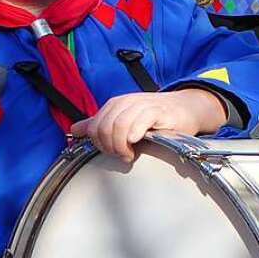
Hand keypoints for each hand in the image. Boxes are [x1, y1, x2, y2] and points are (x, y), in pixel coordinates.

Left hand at [71, 89, 226, 161]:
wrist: (184, 109)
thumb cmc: (154, 117)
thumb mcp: (123, 118)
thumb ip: (99, 124)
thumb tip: (75, 130)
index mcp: (114, 105)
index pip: (94, 128)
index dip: (99, 145)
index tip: (112, 152)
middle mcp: (125, 102)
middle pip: (104, 129)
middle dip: (110, 147)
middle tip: (123, 155)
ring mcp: (141, 105)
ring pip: (118, 127)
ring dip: (122, 146)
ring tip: (130, 153)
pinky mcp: (157, 111)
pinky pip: (138, 123)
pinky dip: (134, 135)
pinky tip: (138, 143)